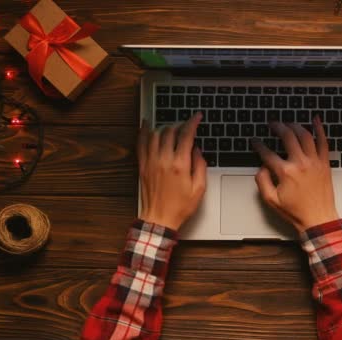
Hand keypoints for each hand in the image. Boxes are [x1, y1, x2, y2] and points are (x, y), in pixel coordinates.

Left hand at [137, 113, 206, 229]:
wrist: (160, 219)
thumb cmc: (180, 207)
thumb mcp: (199, 189)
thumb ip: (200, 166)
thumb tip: (197, 150)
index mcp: (180, 165)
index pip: (186, 136)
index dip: (192, 123)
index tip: (197, 117)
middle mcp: (164, 160)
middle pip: (170, 132)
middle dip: (179, 125)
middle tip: (185, 125)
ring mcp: (151, 162)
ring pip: (155, 134)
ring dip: (164, 127)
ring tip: (170, 127)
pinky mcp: (143, 166)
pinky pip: (141, 144)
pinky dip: (144, 132)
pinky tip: (146, 125)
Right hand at [252, 116, 338, 231]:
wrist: (318, 218)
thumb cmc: (296, 211)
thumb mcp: (271, 200)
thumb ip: (262, 181)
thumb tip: (262, 167)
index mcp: (286, 172)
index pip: (268, 153)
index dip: (258, 145)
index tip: (255, 141)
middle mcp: (300, 164)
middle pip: (287, 137)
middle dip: (277, 127)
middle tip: (272, 124)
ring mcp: (314, 162)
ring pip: (305, 135)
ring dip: (295, 126)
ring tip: (288, 123)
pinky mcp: (324, 163)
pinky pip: (323, 142)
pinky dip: (320, 129)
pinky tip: (315, 120)